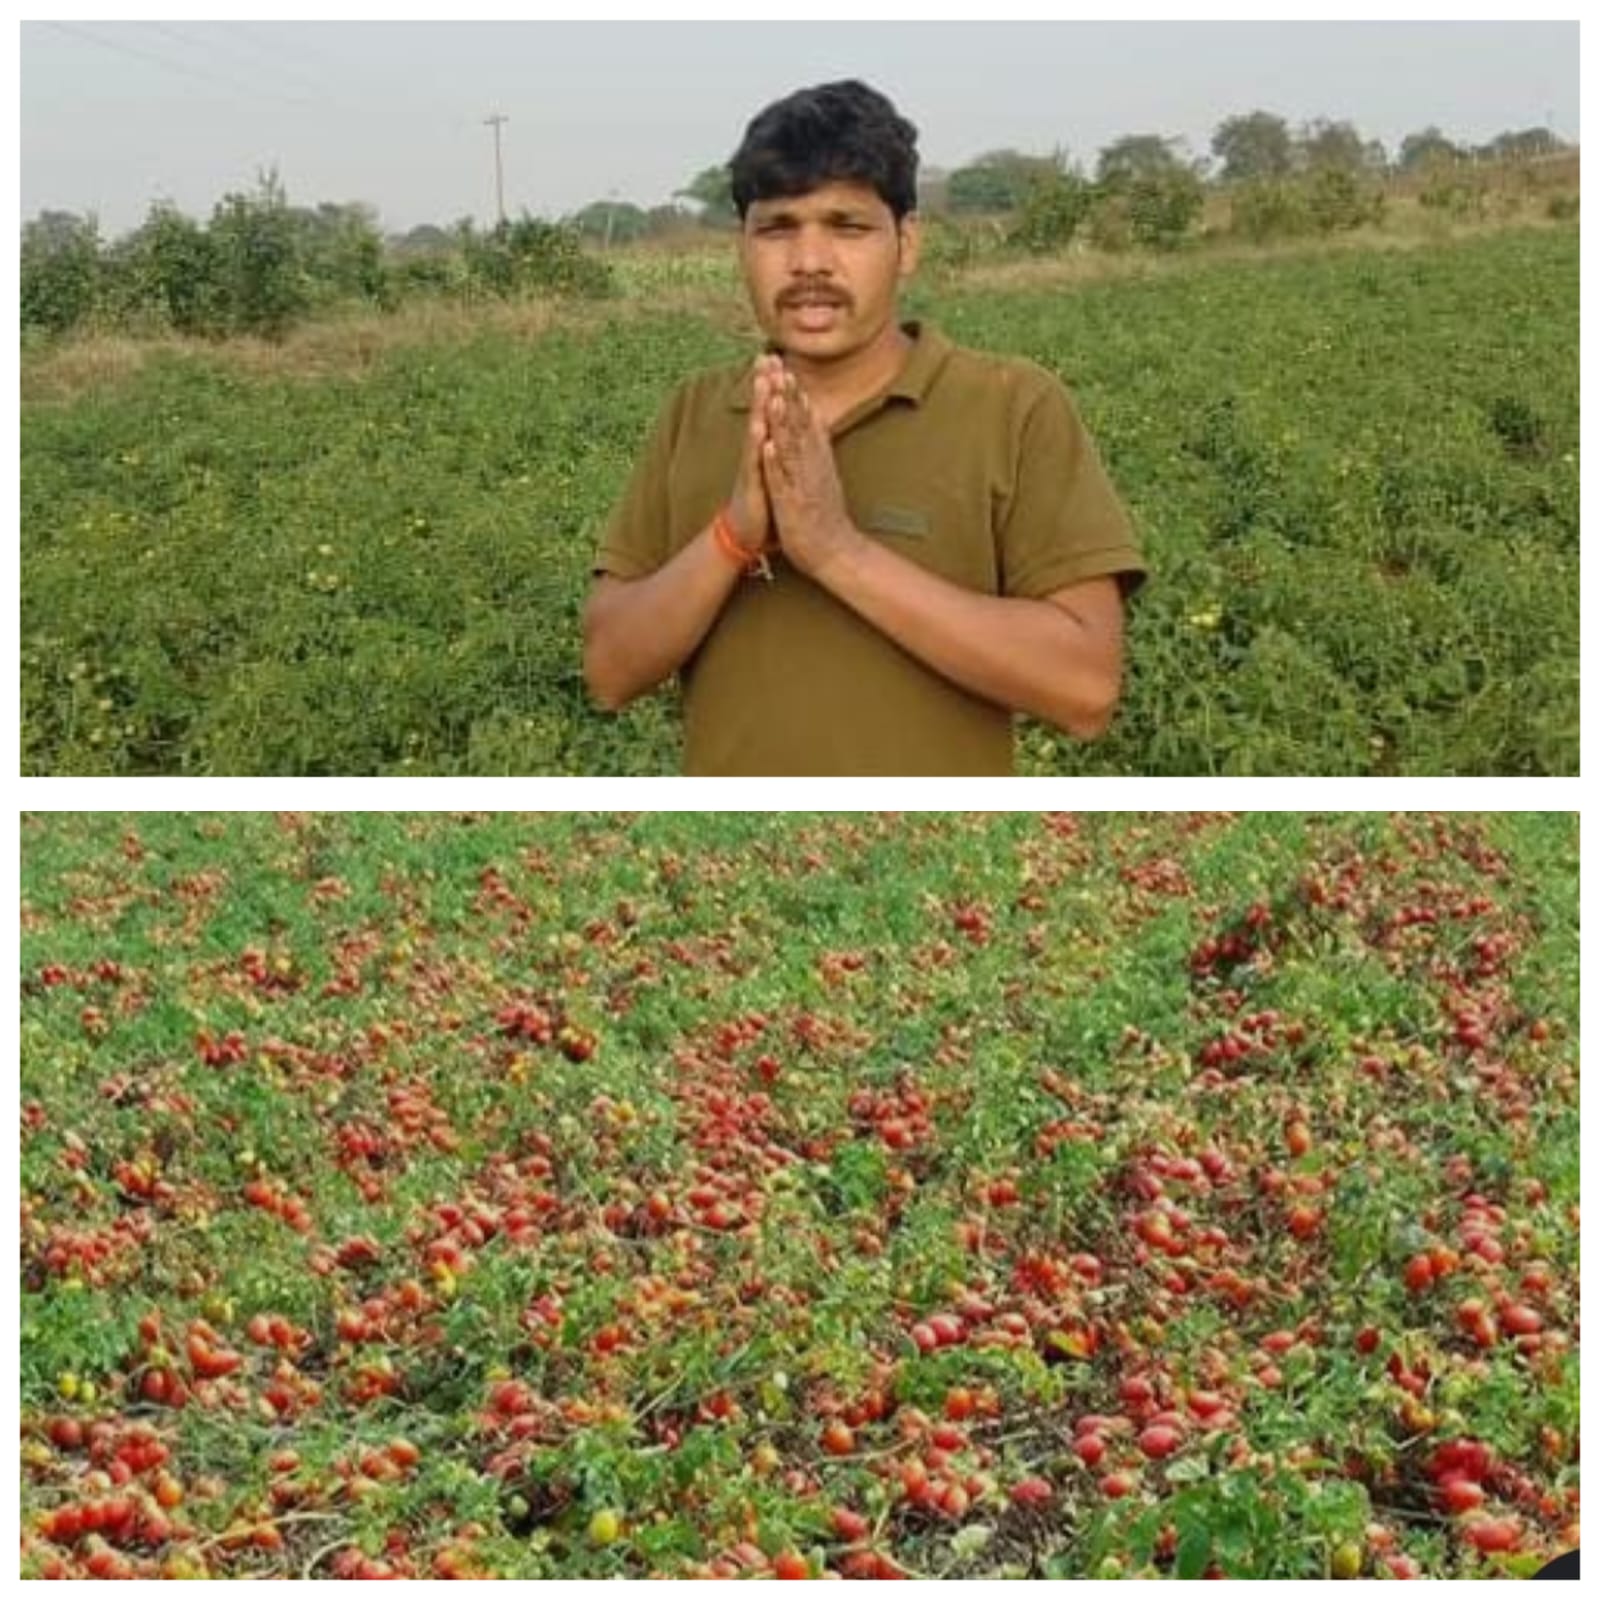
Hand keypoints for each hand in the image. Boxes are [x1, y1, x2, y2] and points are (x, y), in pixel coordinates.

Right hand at [723, 354, 782, 550]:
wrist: (746, 534)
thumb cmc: (764, 502)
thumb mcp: (775, 471)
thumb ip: (780, 449)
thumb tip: (788, 429)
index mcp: (767, 447)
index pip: (772, 410)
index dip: (776, 385)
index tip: (780, 358)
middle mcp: (758, 452)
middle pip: (762, 412)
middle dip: (764, 384)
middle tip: (767, 356)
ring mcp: (754, 467)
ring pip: (757, 431)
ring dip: (759, 407)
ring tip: (762, 382)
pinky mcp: (752, 485)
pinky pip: (755, 463)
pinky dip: (757, 446)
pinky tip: (759, 429)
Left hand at [760, 367, 862, 580]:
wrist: (837, 553)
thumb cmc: (827, 517)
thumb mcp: (826, 475)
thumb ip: (821, 447)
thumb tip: (819, 420)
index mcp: (818, 461)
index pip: (807, 422)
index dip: (796, 396)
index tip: (787, 369)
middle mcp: (812, 468)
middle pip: (800, 428)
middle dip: (788, 398)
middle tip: (780, 368)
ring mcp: (803, 485)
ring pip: (791, 449)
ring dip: (782, 423)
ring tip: (773, 396)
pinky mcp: (793, 505)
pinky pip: (783, 482)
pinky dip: (775, 464)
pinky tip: (768, 446)